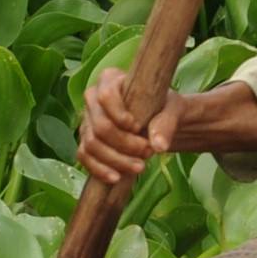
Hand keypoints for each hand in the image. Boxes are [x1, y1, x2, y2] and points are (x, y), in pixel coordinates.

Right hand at [77, 67, 188, 185]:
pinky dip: (100, 169)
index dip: (119, 115)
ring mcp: (86, 121)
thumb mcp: (172, 110)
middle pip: (100, 125)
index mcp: (110, 80)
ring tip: (140, 166)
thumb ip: (166, 123)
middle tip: (148, 151)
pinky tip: (117, 178)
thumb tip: (159, 145)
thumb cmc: (164, 108)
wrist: (159, 122)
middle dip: (124, 144)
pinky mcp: (86, 141)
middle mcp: (93, 99)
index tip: (138, 127)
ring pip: (91, 144)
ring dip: (116, 160)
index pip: (105, 96)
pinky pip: (84, 157)